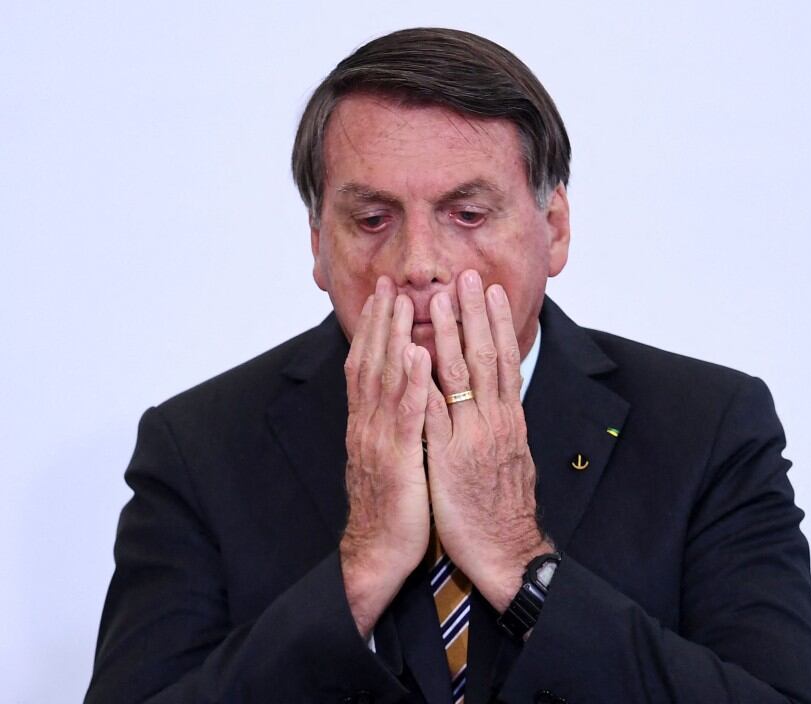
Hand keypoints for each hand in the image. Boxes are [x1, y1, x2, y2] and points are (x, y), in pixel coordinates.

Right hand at [339, 276, 432, 636]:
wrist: (378, 554)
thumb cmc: (392, 507)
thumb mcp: (393, 457)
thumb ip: (395, 424)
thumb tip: (406, 394)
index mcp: (368, 424)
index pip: (368, 366)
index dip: (375, 329)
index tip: (386, 294)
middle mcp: (367, 426)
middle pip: (371, 363)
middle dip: (381, 321)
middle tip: (391, 282)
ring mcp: (379, 441)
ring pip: (384, 380)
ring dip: (392, 338)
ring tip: (403, 302)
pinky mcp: (397, 460)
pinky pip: (404, 415)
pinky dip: (409, 382)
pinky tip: (417, 355)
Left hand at [423, 269, 552, 610]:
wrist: (507, 551)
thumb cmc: (504, 508)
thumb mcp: (512, 458)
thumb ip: (503, 426)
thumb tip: (500, 401)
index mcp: (509, 420)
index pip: (505, 360)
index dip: (497, 324)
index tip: (490, 291)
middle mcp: (495, 421)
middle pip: (486, 357)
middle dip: (475, 314)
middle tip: (467, 276)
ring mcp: (472, 437)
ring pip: (461, 376)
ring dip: (451, 333)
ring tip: (442, 299)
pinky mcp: (450, 458)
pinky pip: (435, 413)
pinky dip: (426, 381)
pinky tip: (416, 355)